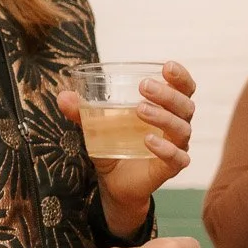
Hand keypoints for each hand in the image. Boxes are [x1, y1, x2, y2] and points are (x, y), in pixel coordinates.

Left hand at [56, 61, 196, 233]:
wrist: (113, 182)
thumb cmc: (112, 145)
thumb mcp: (95, 126)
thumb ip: (81, 111)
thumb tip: (62, 96)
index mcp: (164, 109)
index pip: (184, 89)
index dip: (180, 77)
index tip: (167, 66)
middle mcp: (176, 126)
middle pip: (185, 106)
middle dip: (168, 94)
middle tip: (144, 86)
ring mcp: (176, 147)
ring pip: (182, 128)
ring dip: (163, 117)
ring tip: (140, 110)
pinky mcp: (169, 168)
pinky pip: (178, 157)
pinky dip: (165, 148)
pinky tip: (148, 140)